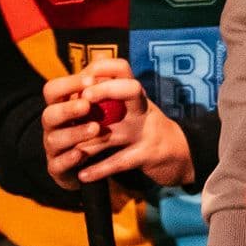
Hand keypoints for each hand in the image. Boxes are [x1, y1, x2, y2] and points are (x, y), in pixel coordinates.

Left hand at [41, 62, 193, 192]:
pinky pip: (119, 162)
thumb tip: (78, 83)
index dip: (102, 69)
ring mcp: (146, 132)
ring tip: (66, 147)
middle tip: (82, 98)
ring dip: (87, 141)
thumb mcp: (133, 107)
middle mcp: (143, 109)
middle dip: (104, 90)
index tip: (82, 81)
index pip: (122, 69)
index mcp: (136, 95)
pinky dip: (99, 170)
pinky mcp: (147, 156)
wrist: (180, 153)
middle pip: (130, 89)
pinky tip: (82, 176)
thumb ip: (109, 96)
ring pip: (114, 132)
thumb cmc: (145, 127)